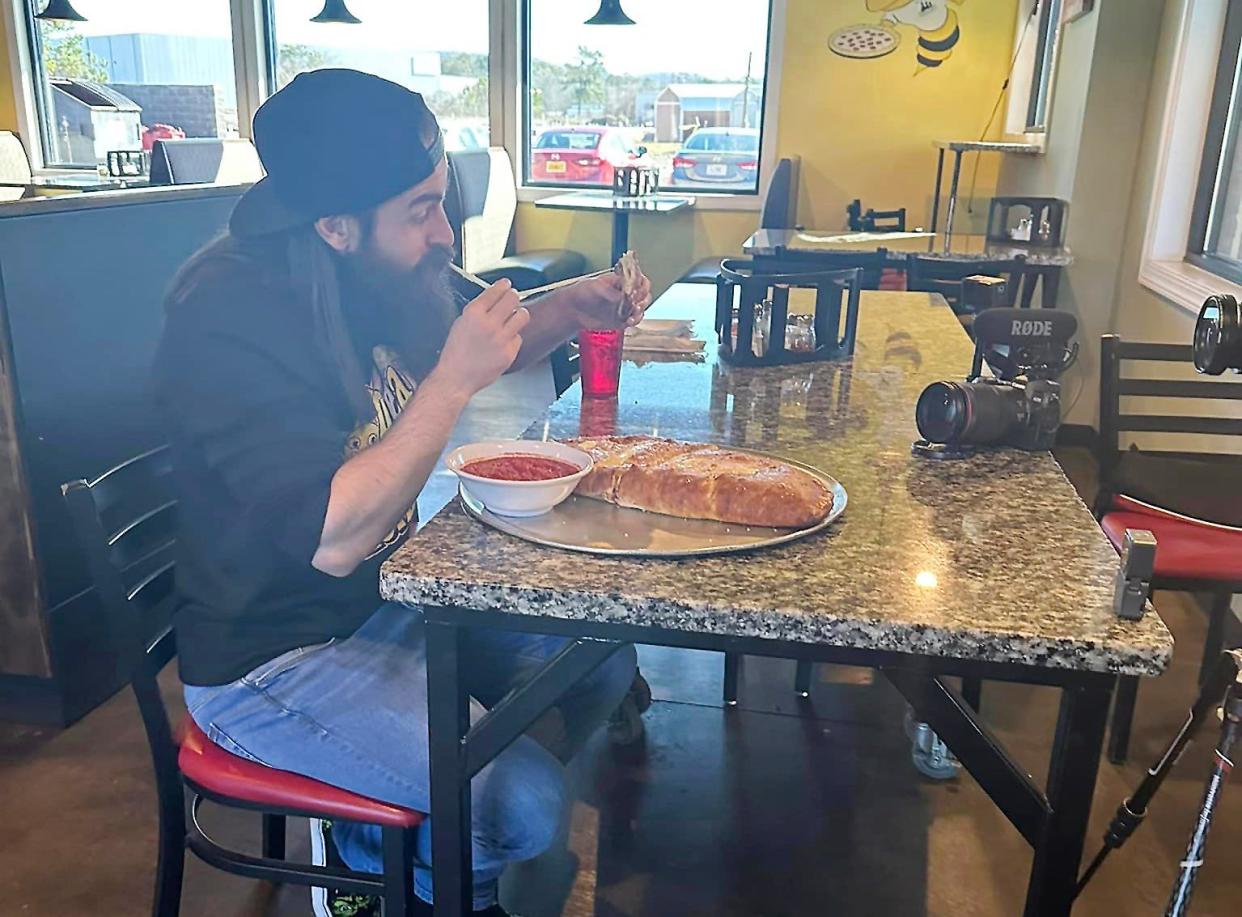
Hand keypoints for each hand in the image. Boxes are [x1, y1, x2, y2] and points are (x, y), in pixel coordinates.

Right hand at [431, 279, 528, 396]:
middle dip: (513, 297)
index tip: (506, 285)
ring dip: (519, 314)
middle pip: (512, 299)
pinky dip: (513, 338)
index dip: (503, 286)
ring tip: (514, 317)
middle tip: (512, 299)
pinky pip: (519, 338)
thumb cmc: (456, 352)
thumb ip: (478, 310)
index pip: (496, 291)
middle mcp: (489, 324)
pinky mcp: (509, 352)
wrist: (456, 378)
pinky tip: (504, 341)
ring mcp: (501, 339)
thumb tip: (494, 299)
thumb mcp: (460, 323)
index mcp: (473, 313)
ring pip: (522, 315)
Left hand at [570, 269, 652, 329]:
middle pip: (644, 294)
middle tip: (636, 301)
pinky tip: (630, 320)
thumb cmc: (582, 293)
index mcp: (621, 281)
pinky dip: (635, 321)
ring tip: (634, 311)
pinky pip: (634, 320)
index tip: (636, 288)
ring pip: (641, 308)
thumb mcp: (596, 287)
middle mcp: (625, 294)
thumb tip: (623, 297)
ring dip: (640, 310)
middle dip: (643, 298)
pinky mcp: (621, 320)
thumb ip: (611, 292)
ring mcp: (624, 307)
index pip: (639, 279)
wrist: (573, 310)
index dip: (641, 284)